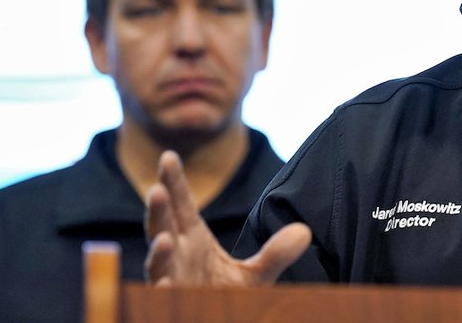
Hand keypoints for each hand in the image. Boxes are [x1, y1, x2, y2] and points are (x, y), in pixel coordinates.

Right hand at [144, 150, 311, 285]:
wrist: (220, 321)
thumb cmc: (226, 295)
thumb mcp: (257, 274)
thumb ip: (276, 253)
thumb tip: (304, 231)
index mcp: (192, 239)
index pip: (180, 204)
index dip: (173, 182)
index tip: (168, 156)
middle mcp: (176, 255)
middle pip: (162, 227)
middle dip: (158, 210)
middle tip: (156, 189)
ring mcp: (171, 279)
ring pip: (158, 263)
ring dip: (157, 251)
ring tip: (162, 239)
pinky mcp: (172, 301)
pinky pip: (162, 295)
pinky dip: (162, 289)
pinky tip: (165, 284)